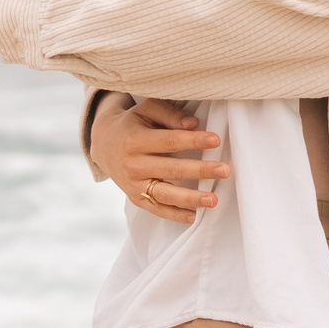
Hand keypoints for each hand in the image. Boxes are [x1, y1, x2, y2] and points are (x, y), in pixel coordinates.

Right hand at [90, 95, 230, 226]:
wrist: (104, 143)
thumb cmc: (134, 123)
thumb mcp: (146, 110)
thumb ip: (170, 114)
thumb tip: (194, 124)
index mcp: (135, 139)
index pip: (169, 141)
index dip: (193, 140)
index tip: (216, 140)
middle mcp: (132, 164)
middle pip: (170, 169)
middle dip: (199, 170)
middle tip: (224, 170)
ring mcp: (133, 184)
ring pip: (164, 194)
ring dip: (190, 198)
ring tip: (213, 200)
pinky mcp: (135, 198)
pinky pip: (156, 209)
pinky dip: (174, 215)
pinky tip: (193, 217)